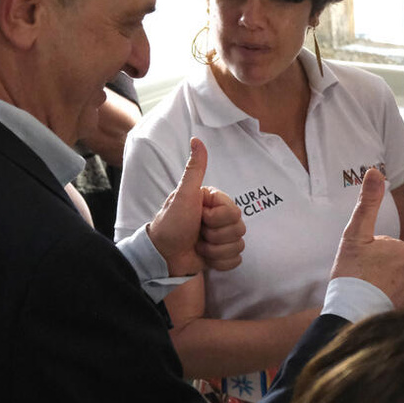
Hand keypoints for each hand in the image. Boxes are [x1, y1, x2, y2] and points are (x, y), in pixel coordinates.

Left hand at [148, 138, 246, 275]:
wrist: (163, 256)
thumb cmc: (171, 223)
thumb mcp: (183, 195)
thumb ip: (194, 169)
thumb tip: (196, 139)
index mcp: (215, 203)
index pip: (235, 213)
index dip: (217, 219)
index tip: (200, 217)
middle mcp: (221, 218)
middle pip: (240, 230)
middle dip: (216, 236)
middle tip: (198, 233)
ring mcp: (223, 237)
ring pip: (239, 246)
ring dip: (216, 250)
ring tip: (199, 245)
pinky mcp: (223, 255)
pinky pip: (236, 260)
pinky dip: (220, 263)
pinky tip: (205, 257)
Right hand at [329, 168, 403, 308]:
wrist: (350, 311)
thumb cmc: (351, 272)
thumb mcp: (355, 233)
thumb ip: (367, 203)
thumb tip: (375, 171)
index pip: (385, 246)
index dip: (369, 252)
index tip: (359, 261)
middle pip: (391, 263)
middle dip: (377, 268)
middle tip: (360, 276)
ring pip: (395, 281)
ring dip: (383, 284)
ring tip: (366, 291)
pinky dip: (402, 302)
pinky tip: (390, 301)